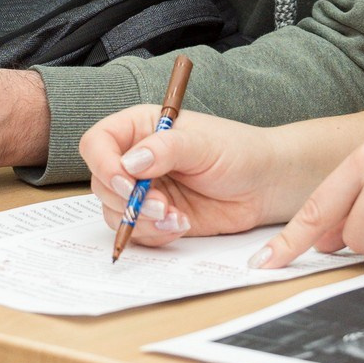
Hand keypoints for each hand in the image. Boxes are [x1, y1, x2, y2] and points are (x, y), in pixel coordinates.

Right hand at [80, 106, 315, 244]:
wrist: (264, 185)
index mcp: (141, 128)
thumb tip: (130, 162)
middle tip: (161, 205)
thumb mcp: (203, 143)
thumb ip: (166, 148)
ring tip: (176, 217)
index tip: (126, 181)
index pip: (98, 143)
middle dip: (127, 200)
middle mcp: (137, 159)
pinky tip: (182, 224)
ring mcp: (145, 190)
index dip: (103, 163)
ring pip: (114, 212)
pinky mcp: (157, 217)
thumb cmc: (238, 151)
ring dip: (141, 221)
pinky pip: (137, 232)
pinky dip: (154, 234)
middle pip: (101, 183)